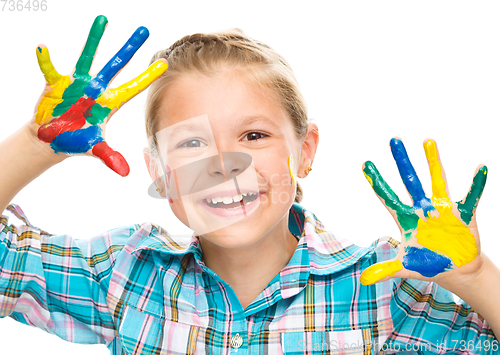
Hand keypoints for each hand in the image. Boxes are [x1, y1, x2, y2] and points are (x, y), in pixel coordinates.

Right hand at [30, 15, 167, 175]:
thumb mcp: (94, 147)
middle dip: (130, 48)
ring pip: (88, 57)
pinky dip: (45, 59)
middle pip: (116, 65)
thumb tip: (125, 172)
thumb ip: (109, 156)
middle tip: (144, 29)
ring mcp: (78, 84)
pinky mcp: (56, 83)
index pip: (133, 88)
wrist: (51, 138)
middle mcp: (96, 89)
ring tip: (103, 20)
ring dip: (95, 39)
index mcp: (109, 104)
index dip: (148, 76)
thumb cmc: (76, 141)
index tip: (165, 63)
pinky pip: (50, 69)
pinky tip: (43, 48)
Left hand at [360, 138, 486, 286]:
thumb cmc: (428, 263)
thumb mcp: (406, 267)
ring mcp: (442, 209)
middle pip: (410, 181)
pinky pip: (471, 197)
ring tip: (428, 141)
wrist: (455, 268)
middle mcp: (422, 208)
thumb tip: (365, 279)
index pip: (387, 197)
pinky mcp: (463, 214)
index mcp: (406, 218)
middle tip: (394, 139)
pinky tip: (480, 168)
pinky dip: (476, 185)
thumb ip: (387, 270)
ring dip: (433, 162)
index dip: (377, 182)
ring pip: (437, 180)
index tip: (365, 164)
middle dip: (402, 161)